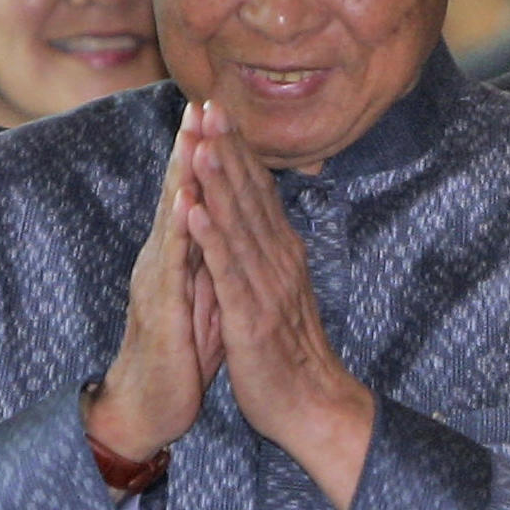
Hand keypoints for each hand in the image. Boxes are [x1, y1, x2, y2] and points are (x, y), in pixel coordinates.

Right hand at [85, 103, 223, 462]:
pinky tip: (185, 201)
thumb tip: (226, 224)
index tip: (217, 115)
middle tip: (200, 103)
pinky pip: (173, 264)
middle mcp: (163, 257)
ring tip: (191, 135)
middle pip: (178, 192)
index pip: (192, 192)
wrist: (149, 405)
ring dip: (181, 175)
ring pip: (172, 218)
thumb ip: (210, 257)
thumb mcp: (202, 295)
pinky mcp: (161, 308)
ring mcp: (159, 279)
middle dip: (190, 147)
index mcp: (178, 253)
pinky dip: (179, 229)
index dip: (204, 154)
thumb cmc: (180, 349)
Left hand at [187, 101, 373, 509]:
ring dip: (218, 181)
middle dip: (227, 147)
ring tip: (199, 142)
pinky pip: (228, 271)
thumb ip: (269, 247)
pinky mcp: (252, 316)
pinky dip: (210, 237)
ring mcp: (266, 286)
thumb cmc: (290, 348)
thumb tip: (259, 211)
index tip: (218, 109)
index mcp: (282, 250)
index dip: (236, 148)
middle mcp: (278, 258)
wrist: (315, 406)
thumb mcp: (282, 287)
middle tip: (210, 104)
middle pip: (250, 194)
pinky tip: (194, 209)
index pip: (257, 189)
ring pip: (238, 224)